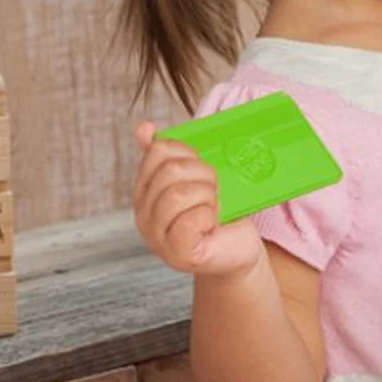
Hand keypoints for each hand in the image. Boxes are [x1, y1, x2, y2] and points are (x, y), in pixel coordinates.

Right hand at [133, 122, 264, 278]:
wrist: (238, 249)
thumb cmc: (220, 212)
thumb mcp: (198, 179)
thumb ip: (172, 156)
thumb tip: (144, 128)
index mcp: (145, 190)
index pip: (159, 151)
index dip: (191, 155)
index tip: (205, 172)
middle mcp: (143, 213)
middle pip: (170, 171)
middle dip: (205, 176)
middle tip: (216, 192)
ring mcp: (157, 237)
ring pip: (179, 195)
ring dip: (209, 197)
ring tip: (215, 209)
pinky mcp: (177, 254)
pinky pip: (192, 220)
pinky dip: (210, 217)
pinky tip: (213, 225)